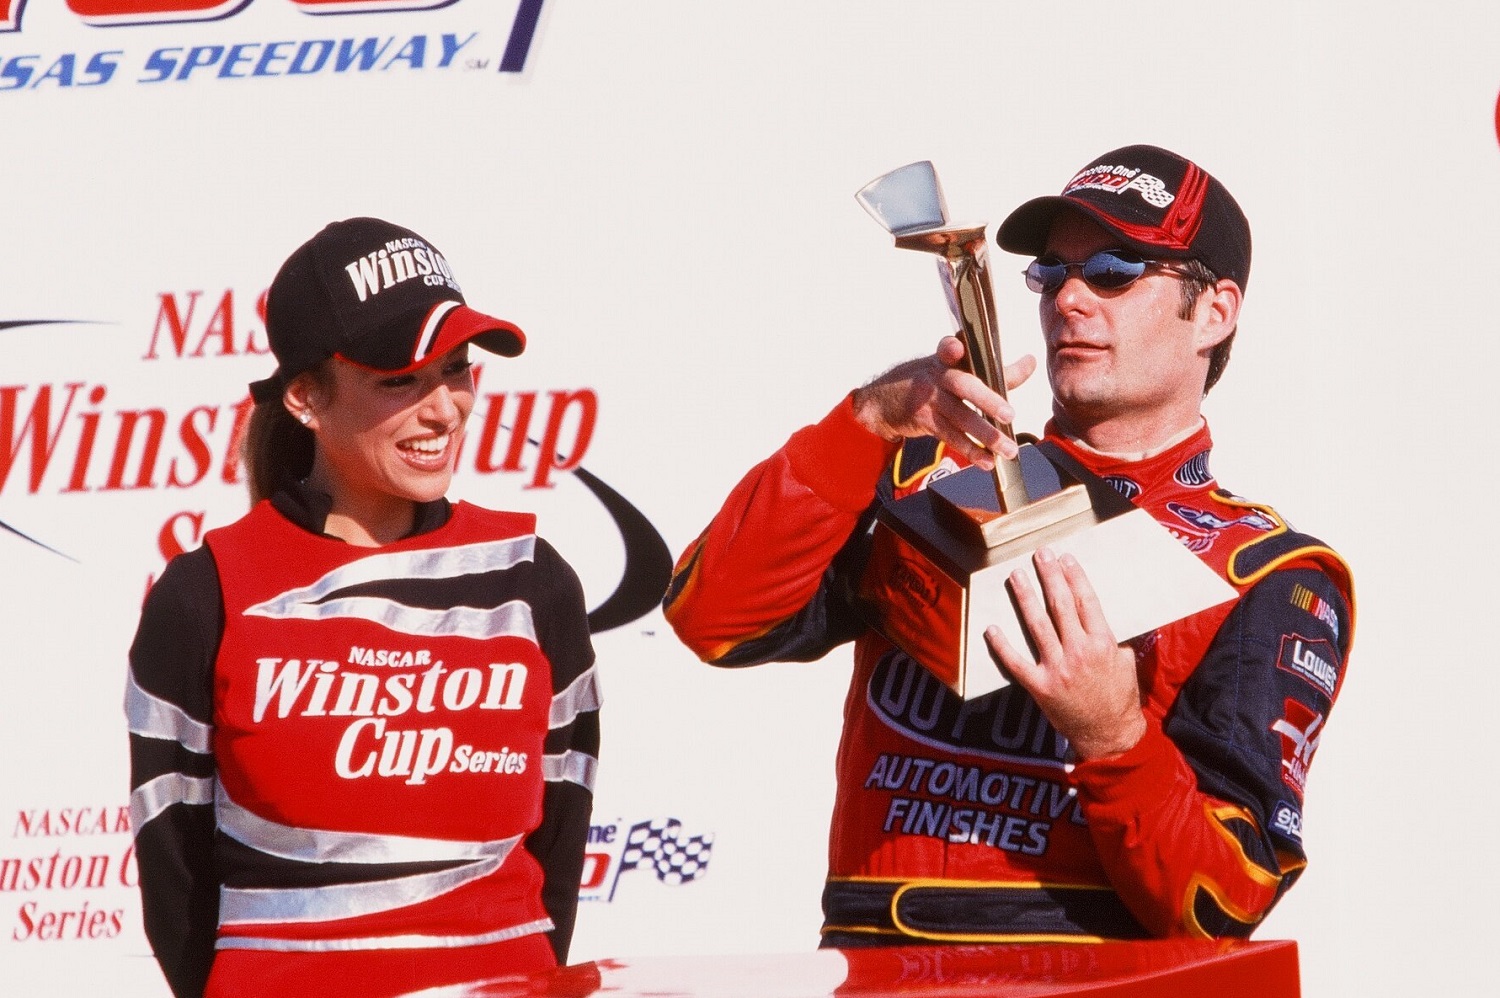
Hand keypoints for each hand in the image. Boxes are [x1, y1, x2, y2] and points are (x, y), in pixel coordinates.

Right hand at [851, 336, 1035, 468]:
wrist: (882, 401)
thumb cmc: (928, 382)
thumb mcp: (952, 368)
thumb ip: (991, 369)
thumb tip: (1029, 363)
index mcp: (945, 358)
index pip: (950, 347)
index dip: (953, 346)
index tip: (958, 346)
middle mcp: (936, 375)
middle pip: (963, 385)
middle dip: (987, 400)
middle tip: (1010, 415)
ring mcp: (928, 399)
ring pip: (960, 417)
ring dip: (986, 435)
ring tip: (1008, 449)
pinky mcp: (923, 420)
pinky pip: (950, 436)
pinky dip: (971, 450)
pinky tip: (986, 461)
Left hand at [984, 547, 1145, 759]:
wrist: (1110, 734)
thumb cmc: (1120, 697)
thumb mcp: (1126, 661)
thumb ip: (1112, 636)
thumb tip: (1097, 613)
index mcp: (1103, 643)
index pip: (1086, 601)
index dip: (1074, 577)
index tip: (1065, 559)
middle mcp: (1079, 652)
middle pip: (1061, 605)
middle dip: (1049, 576)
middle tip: (1040, 555)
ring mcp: (1057, 669)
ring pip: (1037, 625)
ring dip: (1025, 598)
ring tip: (1016, 577)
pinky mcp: (1040, 687)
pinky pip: (1015, 662)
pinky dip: (1001, 646)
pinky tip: (991, 628)